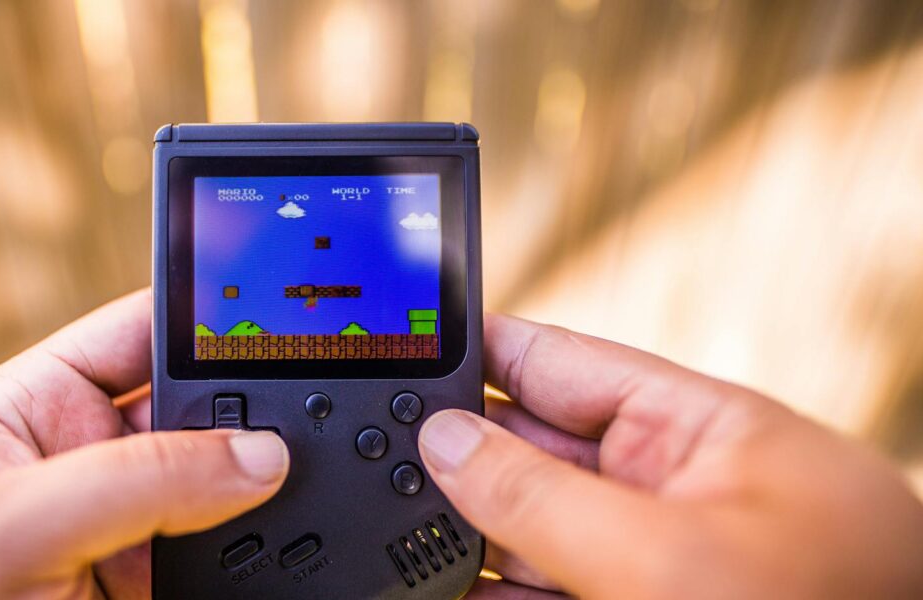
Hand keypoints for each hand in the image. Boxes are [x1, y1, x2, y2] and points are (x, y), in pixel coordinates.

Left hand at [0, 289, 288, 598]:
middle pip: (199, 416)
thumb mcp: (1, 525)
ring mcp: (120, 537)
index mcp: (34, 407)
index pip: (141, 333)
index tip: (288, 318)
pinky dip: (258, 561)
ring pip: (223, 496)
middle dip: (255, 416)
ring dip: (263, 495)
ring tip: (309, 492)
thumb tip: (256, 456)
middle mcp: (85, 465)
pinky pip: (221, 568)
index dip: (210, 317)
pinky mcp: (144, 594)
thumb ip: (129, 481)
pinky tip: (286, 554)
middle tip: (313, 421)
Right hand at [419, 314, 922, 598]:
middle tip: (378, 469)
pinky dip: (485, 593)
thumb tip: (446, 441)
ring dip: (459, 536)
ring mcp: (647, 562)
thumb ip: (542, 495)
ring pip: (524, 534)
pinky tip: (435, 591)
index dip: (472, 352)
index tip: (394, 357)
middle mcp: (663, 488)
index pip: (556, 361)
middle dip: (454, 459)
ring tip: (393, 537)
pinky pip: (538, 593)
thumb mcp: (667, 556)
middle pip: (526, 452)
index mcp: (691, 428)